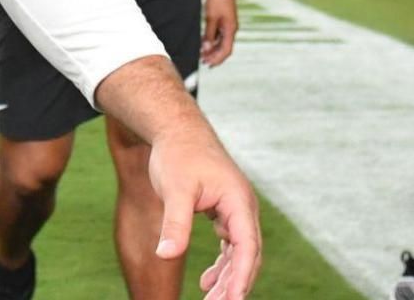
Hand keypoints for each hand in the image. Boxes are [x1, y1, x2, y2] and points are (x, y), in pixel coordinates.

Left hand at [150, 133, 261, 299]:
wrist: (176, 130)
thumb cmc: (177, 155)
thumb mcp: (175, 190)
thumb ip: (175, 224)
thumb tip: (166, 255)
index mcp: (238, 201)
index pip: (247, 246)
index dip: (241, 275)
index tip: (233, 299)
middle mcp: (243, 207)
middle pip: (247, 254)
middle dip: (235, 284)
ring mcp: (235, 209)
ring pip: (239, 252)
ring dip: (227, 277)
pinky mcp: (224, 211)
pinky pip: (229, 244)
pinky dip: (221, 264)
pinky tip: (206, 281)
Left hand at [201, 0, 237, 66]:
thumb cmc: (217, 1)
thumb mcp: (211, 18)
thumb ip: (209, 34)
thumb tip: (206, 48)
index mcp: (231, 30)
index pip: (226, 50)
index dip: (217, 59)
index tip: (208, 64)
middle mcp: (231, 30)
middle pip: (225, 48)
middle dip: (214, 56)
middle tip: (203, 61)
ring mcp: (228, 27)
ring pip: (222, 43)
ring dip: (213, 50)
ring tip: (202, 55)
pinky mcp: (224, 23)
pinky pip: (219, 36)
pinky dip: (212, 41)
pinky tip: (204, 44)